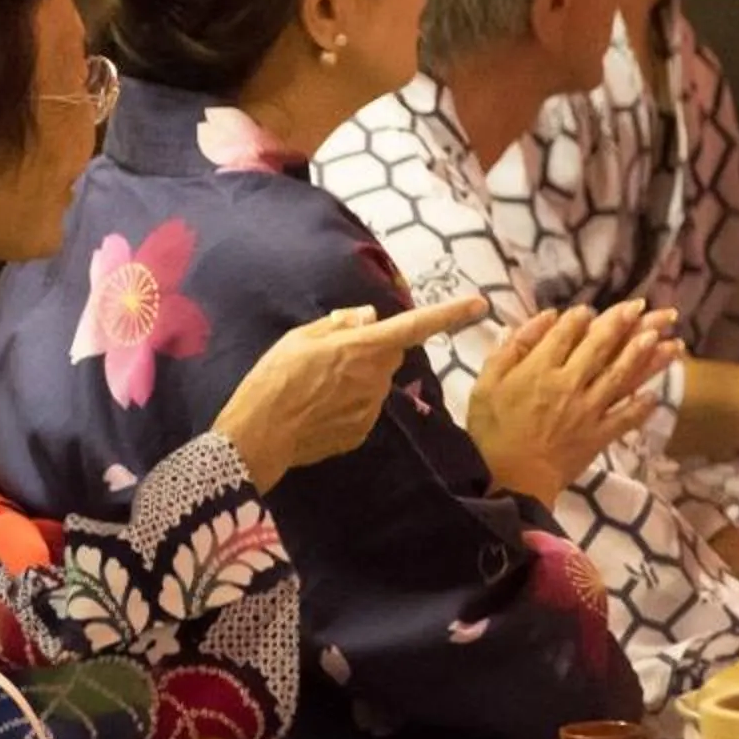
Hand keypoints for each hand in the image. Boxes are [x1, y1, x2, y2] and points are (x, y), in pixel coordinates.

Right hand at [212, 294, 490, 489]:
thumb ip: (340, 324)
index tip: (479, 303)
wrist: (259, 435)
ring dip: (358, 379)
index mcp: (361, 347)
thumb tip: (369, 317)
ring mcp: (370, 408)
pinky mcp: (361, 431)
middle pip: (390, 354)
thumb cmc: (273, 378)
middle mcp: (374, 377)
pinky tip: (319, 410)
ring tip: (318, 387)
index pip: (414, 326)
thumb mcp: (299, 337)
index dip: (449, 314)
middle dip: (373, 350)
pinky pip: (364, 408)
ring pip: (376, 383)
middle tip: (333, 355)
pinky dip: (348, 405)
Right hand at [465, 302, 681, 506]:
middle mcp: (570, 383)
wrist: (510, 480)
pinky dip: (642, 406)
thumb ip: (512, 349)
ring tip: (664, 338)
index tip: (588, 310)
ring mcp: (589, 409)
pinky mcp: (599, 434)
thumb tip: (542, 320)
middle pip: (601, 346)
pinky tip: (655, 394)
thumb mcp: (485, 385)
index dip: (580, 317)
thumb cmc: (491, 432)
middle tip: (641, 307)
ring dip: (644, 354)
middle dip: (623, 323)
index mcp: (540, 369)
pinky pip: (627, 417)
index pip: (566, 333)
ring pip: (622, 375)